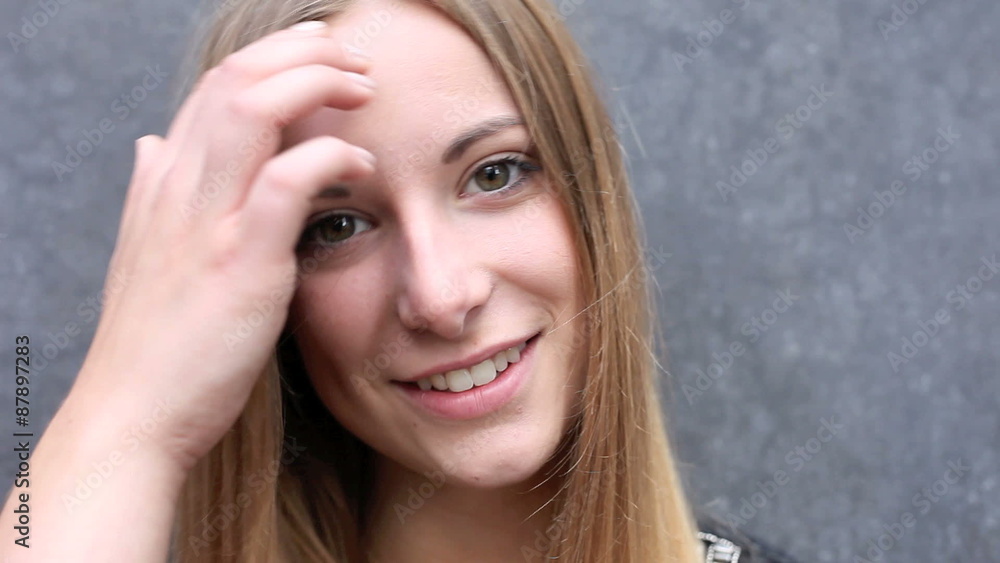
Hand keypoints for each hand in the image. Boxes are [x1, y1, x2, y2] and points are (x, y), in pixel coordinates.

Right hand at [72, 20, 375, 472]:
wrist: (134, 414)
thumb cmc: (154, 340)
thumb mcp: (146, 251)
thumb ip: (155, 191)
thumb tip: (153, 144)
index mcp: (165, 183)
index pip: (216, 85)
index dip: (271, 55)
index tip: (318, 52)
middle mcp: (179, 189)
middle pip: (236, 77)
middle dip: (302, 52)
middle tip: (355, 59)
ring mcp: (206, 223)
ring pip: (253, 107)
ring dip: (317, 83)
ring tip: (363, 90)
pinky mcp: (238, 264)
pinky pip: (284, 183)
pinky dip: (328, 157)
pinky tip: (361, 163)